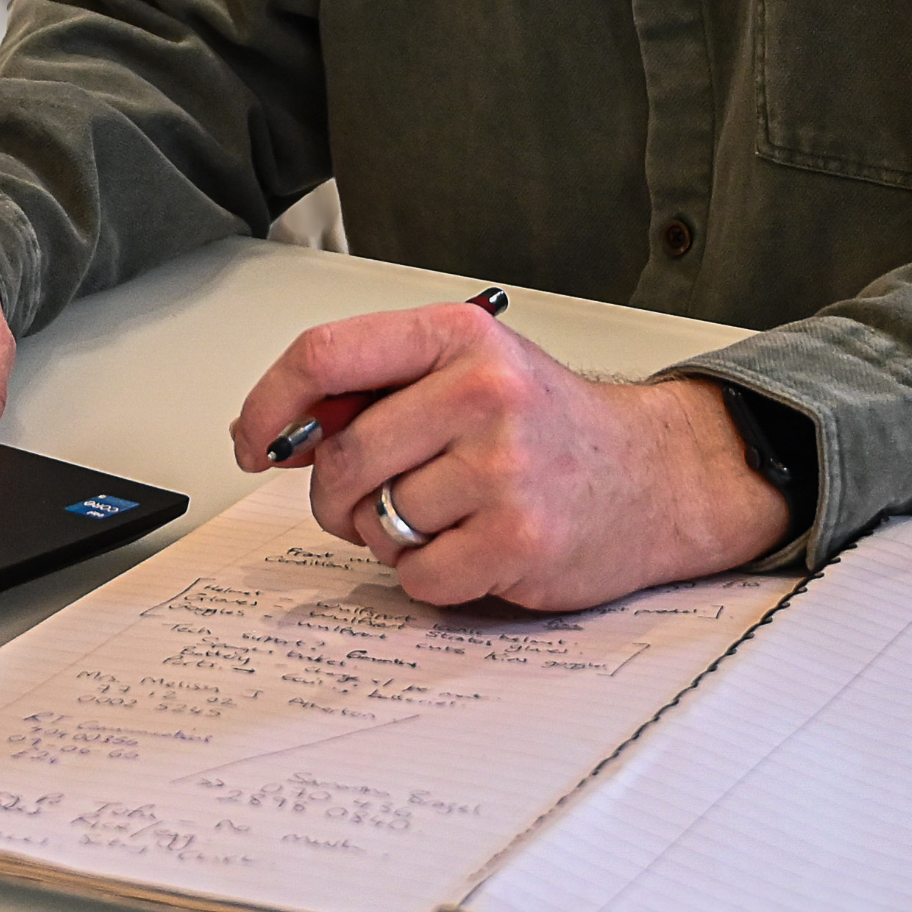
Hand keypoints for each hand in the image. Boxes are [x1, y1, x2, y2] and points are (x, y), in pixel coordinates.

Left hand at [227, 305, 791, 610]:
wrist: (656, 476)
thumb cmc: (549, 426)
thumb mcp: (469, 371)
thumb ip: (379, 388)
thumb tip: (278, 432)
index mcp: (459, 336)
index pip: (325, 353)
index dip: (270, 405)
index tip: (255, 442)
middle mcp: (484, 391)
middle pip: (342, 456)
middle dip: (337, 494)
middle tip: (368, 500)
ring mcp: (504, 466)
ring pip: (376, 520)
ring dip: (390, 536)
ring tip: (445, 517)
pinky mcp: (520, 537)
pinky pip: (417, 576)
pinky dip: (430, 576)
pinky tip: (472, 548)